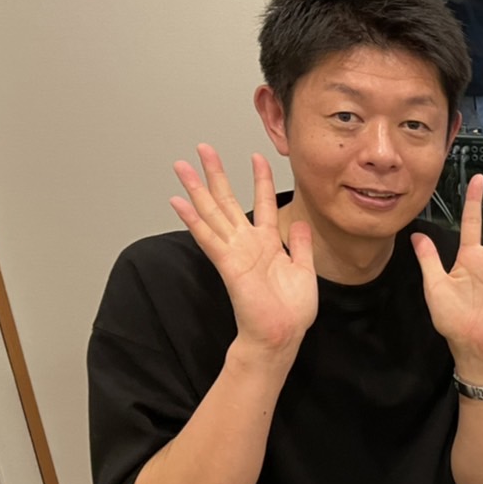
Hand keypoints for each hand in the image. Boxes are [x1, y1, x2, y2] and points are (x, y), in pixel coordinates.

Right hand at [170, 145, 316, 353]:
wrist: (282, 335)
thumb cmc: (292, 311)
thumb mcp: (305, 270)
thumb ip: (301, 245)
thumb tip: (302, 223)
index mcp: (269, 243)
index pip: (264, 202)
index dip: (261, 179)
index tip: (257, 156)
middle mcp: (248, 243)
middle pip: (228, 200)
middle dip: (216, 174)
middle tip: (203, 148)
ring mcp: (235, 252)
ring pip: (212, 213)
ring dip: (196, 189)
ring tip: (182, 165)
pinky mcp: (227, 264)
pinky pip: (207, 237)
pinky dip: (192, 219)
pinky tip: (177, 201)